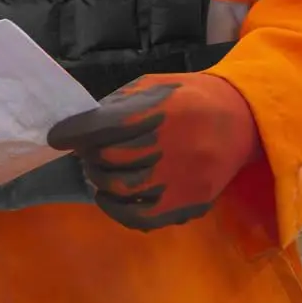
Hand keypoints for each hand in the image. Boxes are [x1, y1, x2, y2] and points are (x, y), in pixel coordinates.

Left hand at [46, 73, 261, 231]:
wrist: (244, 120)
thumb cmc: (191, 97)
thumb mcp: (153, 85)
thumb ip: (119, 104)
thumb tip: (83, 126)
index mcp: (161, 110)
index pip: (104, 126)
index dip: (73, 133)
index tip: (57, 137)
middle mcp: (172, 147)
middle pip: (109, 158)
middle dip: (88, 155)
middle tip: (85, 152)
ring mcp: (182, 179)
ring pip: (121, 188)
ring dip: (99, 179)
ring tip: (97, 170)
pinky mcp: (190, 204)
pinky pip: (142, 218)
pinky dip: (116, 210)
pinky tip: (109, 197)